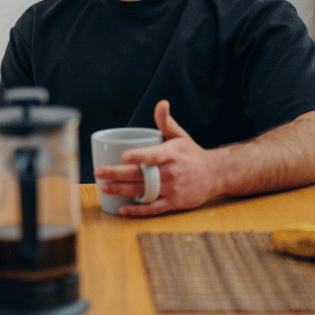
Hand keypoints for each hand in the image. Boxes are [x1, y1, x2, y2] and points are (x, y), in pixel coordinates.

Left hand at [93, 100, 222, 215]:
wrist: (216, 174)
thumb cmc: (192, 154)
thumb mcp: (180, 136)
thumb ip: (167, 122)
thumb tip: (161, 103)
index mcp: (171, 154)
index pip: (153, 156)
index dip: (139, 156)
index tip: (123, 156)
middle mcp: (171, 173)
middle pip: (141, 175)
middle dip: (117, 174)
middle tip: (98, 172)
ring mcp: (173, 189)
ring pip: (144, 192)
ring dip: (122, 191)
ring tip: (104, 187)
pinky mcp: (175, 203)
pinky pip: (154, 208)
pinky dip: (138, 211)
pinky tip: (123, 209)